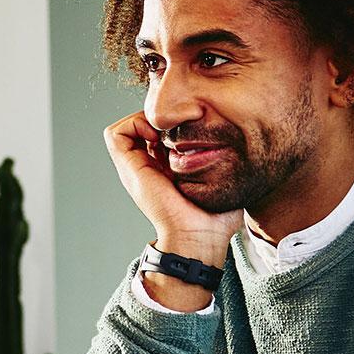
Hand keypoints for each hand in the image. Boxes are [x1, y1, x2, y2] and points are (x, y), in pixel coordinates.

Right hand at [101, 112, 238, 264]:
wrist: (198, 235)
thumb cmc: (215, 216)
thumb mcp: (220, 180)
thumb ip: (222, 164)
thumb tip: (237, 146)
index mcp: (166, 169)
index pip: (160, 132)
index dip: (173, 122)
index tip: (192, 128)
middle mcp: (147, 165)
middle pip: (143, 126)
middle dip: (160, 117)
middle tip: (179, 125)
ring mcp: (135, 166)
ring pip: (127, 127)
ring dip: (144, 119)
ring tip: (166, 129)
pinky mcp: (129, 167)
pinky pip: (116, 134)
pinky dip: (134, 125)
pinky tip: (156, 135)